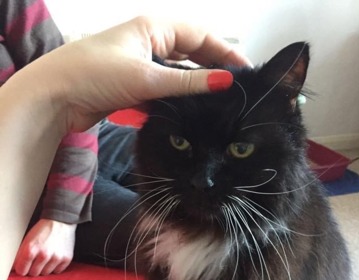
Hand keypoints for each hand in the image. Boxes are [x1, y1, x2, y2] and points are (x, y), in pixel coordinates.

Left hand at [13, 219, 76, 276]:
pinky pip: (57, 271)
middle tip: (36, 260)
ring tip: (46, 257)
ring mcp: (56, 258)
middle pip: (34, 274)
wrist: (61, 222)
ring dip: (44, 268)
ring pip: (46, 273)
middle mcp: (44, 255)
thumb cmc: (43, 230)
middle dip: (33, 268)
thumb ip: (20, 255)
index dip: (22, 268)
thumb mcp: (27, 240)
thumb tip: (15, 268)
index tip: (24, 265)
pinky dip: (55, 267)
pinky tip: (54, 258)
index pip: (22, 270)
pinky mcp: (66, 259)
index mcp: (31, 249)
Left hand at [20, 16, 250, 131]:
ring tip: (217, 104)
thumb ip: (186, 82)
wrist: (54, 98)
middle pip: (190, 53)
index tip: (245, 71)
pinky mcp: (133, 86)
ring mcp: (140, 65)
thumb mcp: (146, 77)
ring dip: (194, 87)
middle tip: (234, 90)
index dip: (224, 51)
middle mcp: (149, 42)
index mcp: (153, 27)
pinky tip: (189, 112)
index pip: (199, 35)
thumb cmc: (94, 74)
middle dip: (213, 69)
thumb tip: (225, 82)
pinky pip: (164, 90)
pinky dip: (177, 99)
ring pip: (177, 73)